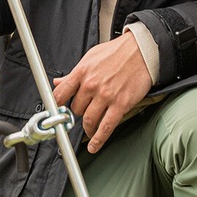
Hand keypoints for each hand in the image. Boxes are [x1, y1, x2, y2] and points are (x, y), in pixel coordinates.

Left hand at [52, 33, 152, 152]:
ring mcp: (105, 96)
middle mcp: (91, 85)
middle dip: (77, 114)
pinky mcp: (120, 105)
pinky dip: (98, 140)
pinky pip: (106, 127)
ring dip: (87, 128)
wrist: (141, 51)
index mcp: (82, 72)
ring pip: (88, 120)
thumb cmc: (117, 53)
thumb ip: (74, 73)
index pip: (60, 94)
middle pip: (75, 109)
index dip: (55, 106)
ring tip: (89, 129)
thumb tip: (59, 82)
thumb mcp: (91, 58)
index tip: (55, 112)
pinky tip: (94, 145)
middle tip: (81, 115)